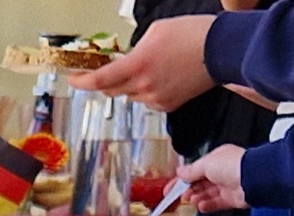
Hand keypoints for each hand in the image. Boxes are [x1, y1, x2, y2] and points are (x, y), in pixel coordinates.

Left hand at [71, 15, 216, 108]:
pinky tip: (162, 77)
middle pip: (112, 91)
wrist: (220, 50)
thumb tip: (128, 61)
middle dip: (107, 81)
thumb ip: (135, 50)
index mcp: (137, 65)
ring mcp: (156, 98)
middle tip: (110, 70)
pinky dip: (147, 92)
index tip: (74, 79)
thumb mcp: (155, 32)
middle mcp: (144, 86)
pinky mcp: (169, 105)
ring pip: (131, 96)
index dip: (82, 82)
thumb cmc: (190, 34)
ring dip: (130, 85)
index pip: (100, 80)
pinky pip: (148, 101)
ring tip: (150, 68)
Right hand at [179, 145, 247, 213]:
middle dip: (190, 189)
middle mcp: (222, 171)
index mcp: (216, 159)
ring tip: (191, 200)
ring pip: (208, 194)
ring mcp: (227, 185)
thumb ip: (191, 171)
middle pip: (201, 183)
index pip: (196, 169)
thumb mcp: (206, 164)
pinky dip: (207, 205)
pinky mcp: (232, 198)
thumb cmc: (234, 165)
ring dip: (198, 197)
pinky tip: (201, 206)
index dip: (183, 178)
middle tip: (182, 195)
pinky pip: (216, 203)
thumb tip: (180, 172)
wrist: (252, 178)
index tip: (172, 187)